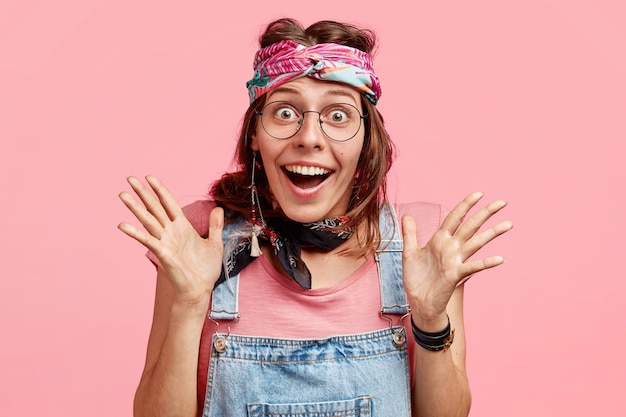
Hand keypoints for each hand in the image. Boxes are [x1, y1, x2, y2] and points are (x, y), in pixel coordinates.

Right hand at [118, 175, 223, 307]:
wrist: (200, 289)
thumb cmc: (206, 269)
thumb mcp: (215, 243)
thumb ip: (215, 226)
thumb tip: (219, 208)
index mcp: (183, 227)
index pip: (169, 204)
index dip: (160, 190)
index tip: (150, 177)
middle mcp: (171, 232)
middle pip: (155, 208)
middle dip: (143, 193)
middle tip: (130, 178)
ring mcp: (165, 242)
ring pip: (148, 220)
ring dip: (135, 207)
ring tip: (122, 195)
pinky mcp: (163, 253)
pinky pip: (148, 241)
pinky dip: (135, 233)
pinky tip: (123, 225)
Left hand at [402, 192, 511, 326]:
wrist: (419, 301)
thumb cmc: (416, 278)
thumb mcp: (409, 252)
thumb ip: (410, 233)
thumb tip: (407, 215)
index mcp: (440, 240)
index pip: (455, 218)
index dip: (466, 205)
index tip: (479, 194)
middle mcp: (451, 247)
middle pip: (471, 226)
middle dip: (485, 213)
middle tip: (502, 202)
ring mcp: (455, 260)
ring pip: (476, 242)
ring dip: (492, 233)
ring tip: (508, 224)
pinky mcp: (455, 274)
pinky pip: (473, 267)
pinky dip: (486, 263)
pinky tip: (500, 259)